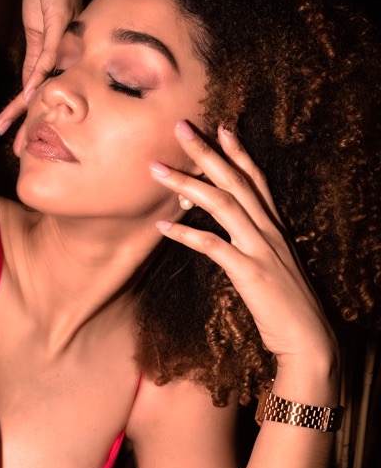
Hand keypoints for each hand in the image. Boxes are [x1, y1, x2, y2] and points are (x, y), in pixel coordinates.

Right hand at [0, 0, 81, 139]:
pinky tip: (30, 97)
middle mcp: (65, 53)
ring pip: (45, 85)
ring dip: (28, 112)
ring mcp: (64, 42)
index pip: (39, 92)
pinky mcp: (60, 27)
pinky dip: (38, 78)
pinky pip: (48, 58)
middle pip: (44, 97)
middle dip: (28, 126)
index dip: (27, 116)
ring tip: (17, 134)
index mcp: (59, 55)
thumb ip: (36, 53)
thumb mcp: (37, 26)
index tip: (16, 137)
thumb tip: (29, 82)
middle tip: (19, 153)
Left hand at [150, 121, 337, 368]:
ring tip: (157, 169)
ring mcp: (261, 250)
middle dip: (207, 152)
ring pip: (222, 204)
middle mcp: (270, 232)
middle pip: (235, 181)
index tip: (220, 126)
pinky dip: (186, 234)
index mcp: (276, 229)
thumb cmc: (286, 308)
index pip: (256, 180)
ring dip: (187, 183)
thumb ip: (254, 247)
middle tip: (180, 127)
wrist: (309, 342)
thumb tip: (228, 235)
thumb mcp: (273, 268)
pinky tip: (162, 226)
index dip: (239, 152)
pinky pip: (213, 246)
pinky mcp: (251, 273)